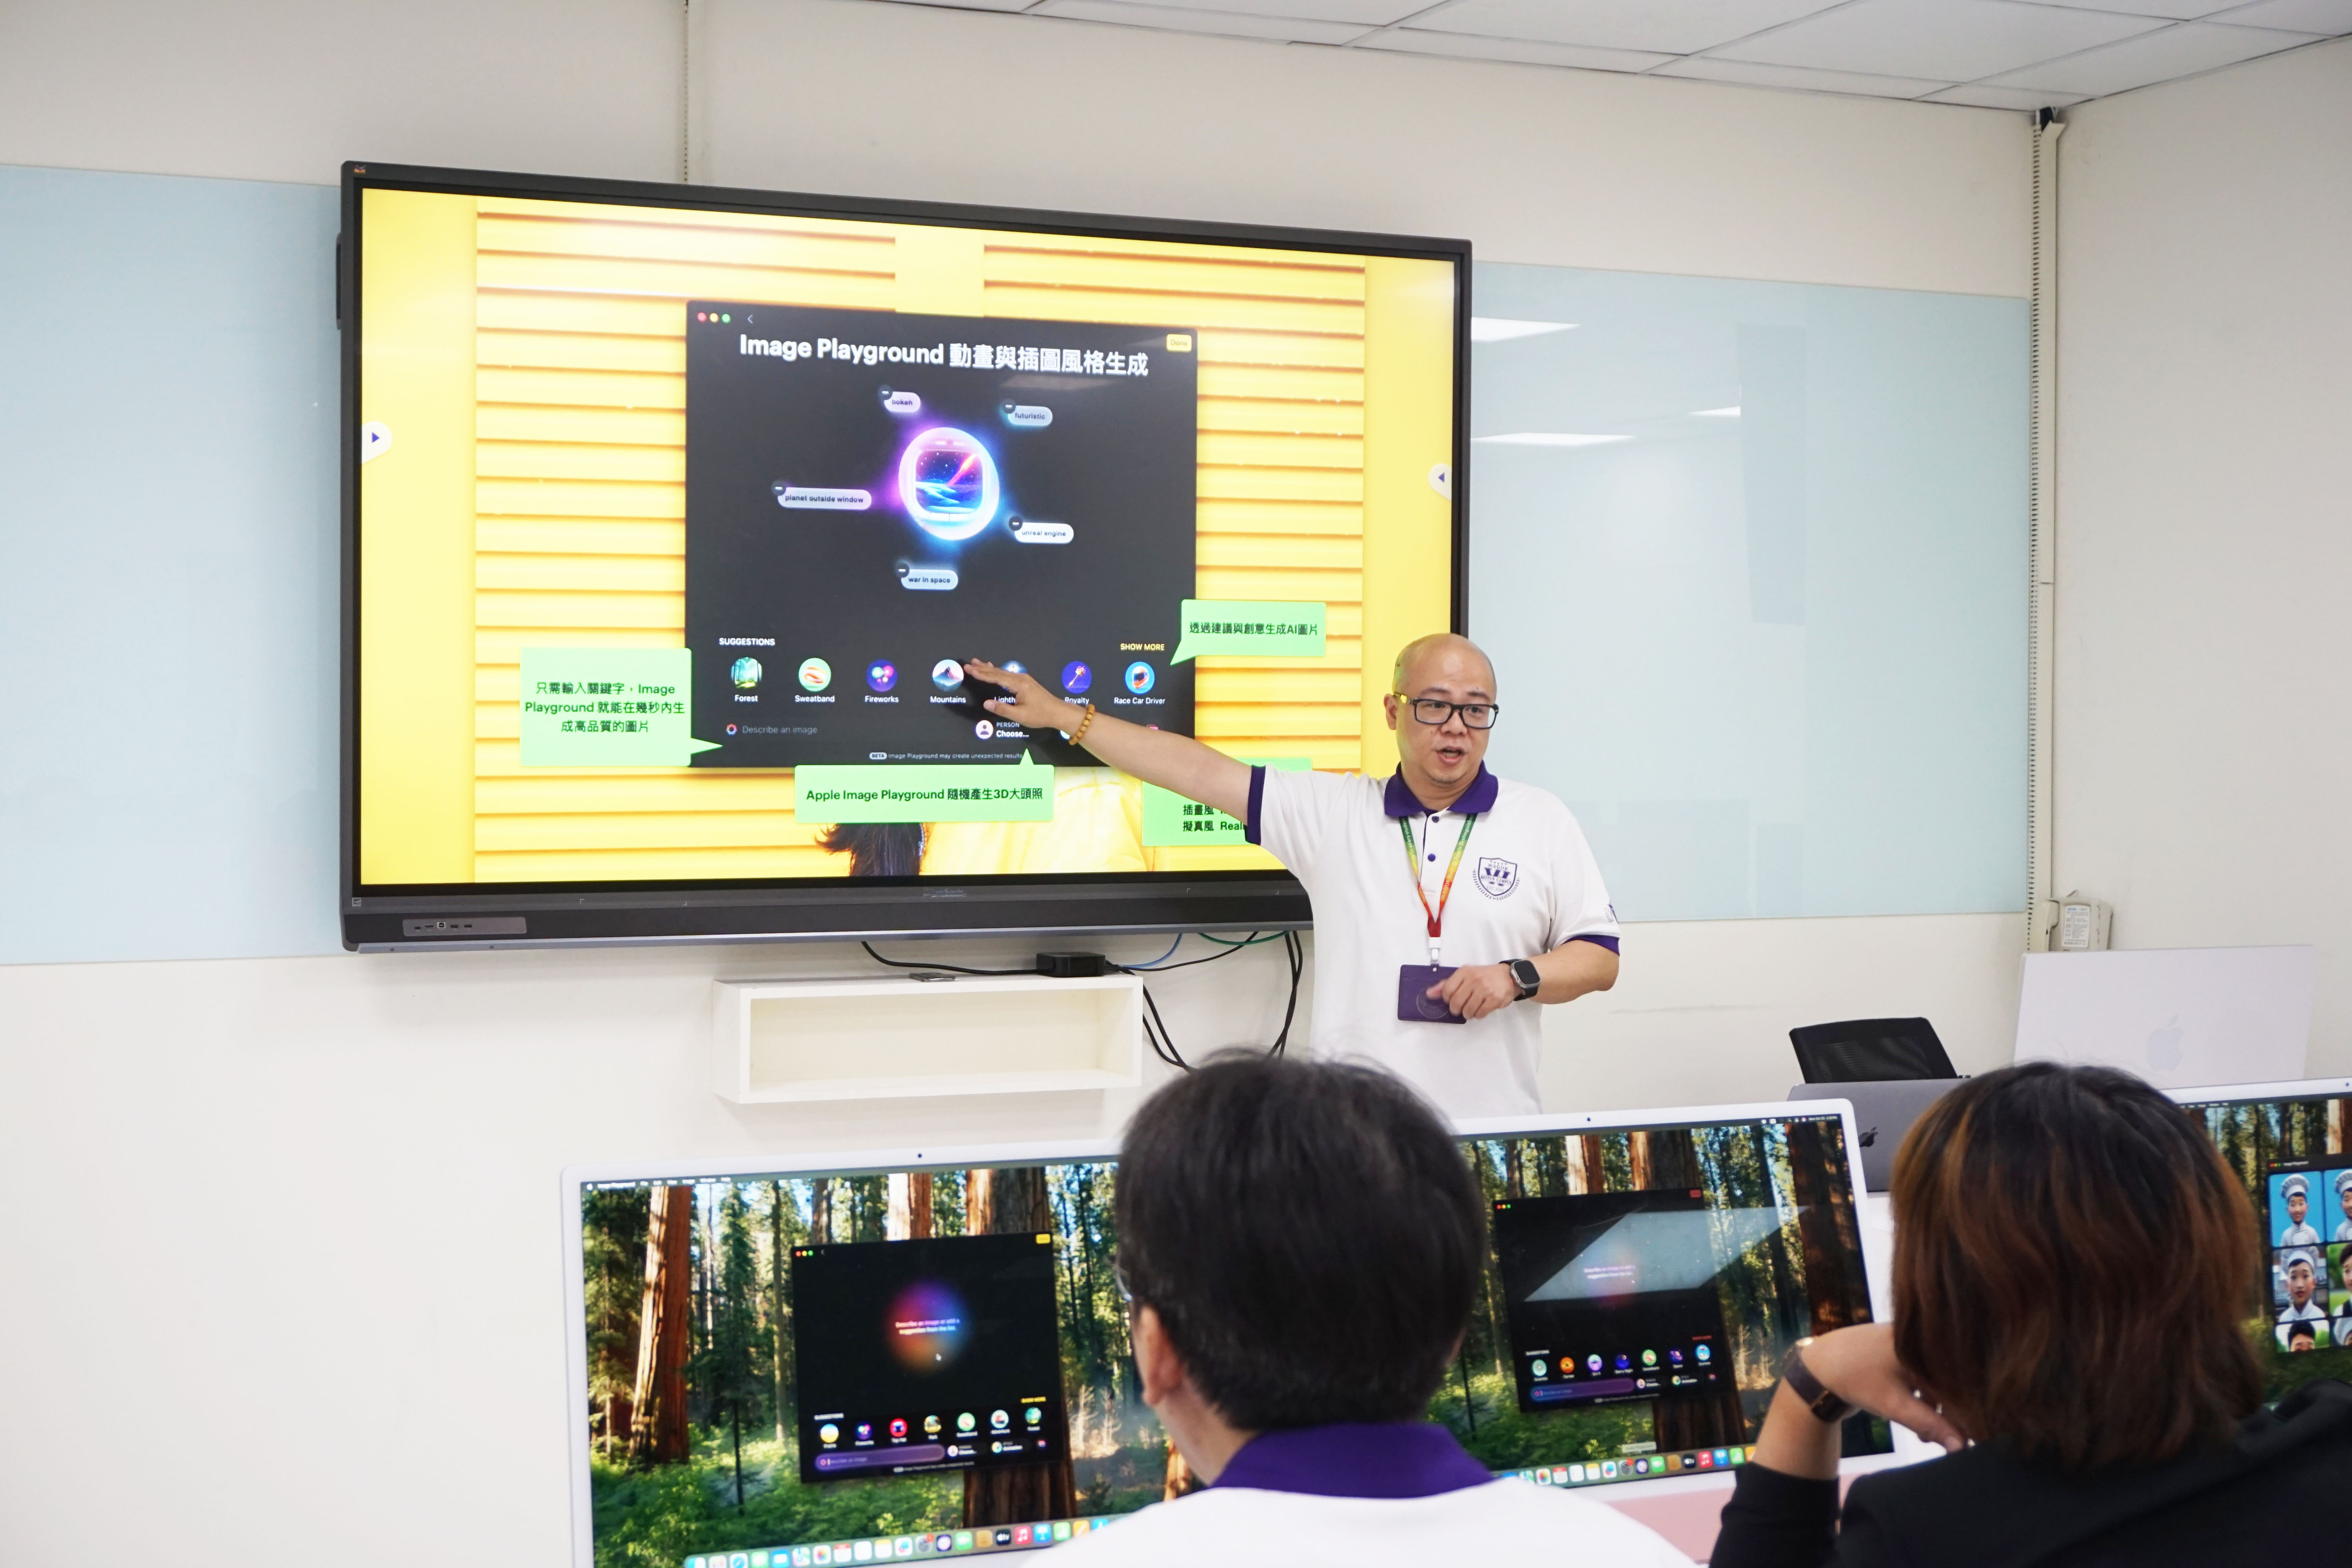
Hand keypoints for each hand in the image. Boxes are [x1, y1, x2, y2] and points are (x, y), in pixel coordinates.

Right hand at [967, 659, 1082, 733]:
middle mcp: (1021, 678)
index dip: (982, 674)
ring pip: (1003, 672)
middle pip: (998, 672)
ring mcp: (1024, 679)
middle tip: (968, 664)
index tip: (970, 670)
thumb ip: (1002, 709)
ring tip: (977, 663)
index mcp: (1019, 685)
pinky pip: (1008, 674)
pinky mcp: (1026, 682)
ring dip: (989, 668)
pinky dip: (998, 672)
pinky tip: (993, 668)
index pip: (996, 678)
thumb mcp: (1020, 715)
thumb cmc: (1040, 715)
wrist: (1058, 712)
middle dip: (982, 668)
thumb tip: (986, 703)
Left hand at [1432, 963, 1518, 1021]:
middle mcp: (1474, 979)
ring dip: (1467, 1013)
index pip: (1447, 989)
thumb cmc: (1485, 976)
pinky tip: (1480, 1009)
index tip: (1450, 1000)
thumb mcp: (1466, 975)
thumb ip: (1447, 984)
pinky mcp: (1494, 999)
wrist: (1509, 976)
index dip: (1446, 999)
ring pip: (1468, 1010)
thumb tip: (1430, 994)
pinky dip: (1478, 1015)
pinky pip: (1480, 1014)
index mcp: (1465, 972)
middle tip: (1460, 1009)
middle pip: (1456, 1002)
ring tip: (1471, 1009)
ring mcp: (1485, 989)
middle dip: (1456, 1009)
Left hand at [1796, 1324, 1965, 1453]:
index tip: (1969, 1434)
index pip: (1959, 1375)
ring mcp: (1910, 1345)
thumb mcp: (1894, 1404)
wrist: (1816, 1367)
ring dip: (1936, 1410)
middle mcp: (1920, 1338)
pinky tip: (1919, 1426)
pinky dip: (1924, 1399)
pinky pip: (1923, 1378)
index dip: (1966, 1406)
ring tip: (1927, 1437)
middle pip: (1949, 1379)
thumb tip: (1961, 1448)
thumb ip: (1929, 1424)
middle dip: (1950, 1413)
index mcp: (1923, 1341)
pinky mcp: (1901, 1354)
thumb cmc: (1855, 1380)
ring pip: (1936, 1381)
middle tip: (1949, 1441)